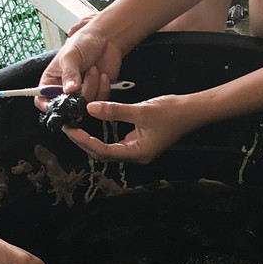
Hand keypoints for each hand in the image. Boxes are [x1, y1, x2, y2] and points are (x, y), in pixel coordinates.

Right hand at [37, 15, 123, 108]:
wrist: (107, 39)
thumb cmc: (84, 42)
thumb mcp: (71, 55)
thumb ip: (69, 73)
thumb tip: (68, 89)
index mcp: (51, 79)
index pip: (42, 98)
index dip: (46, 105)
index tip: (56, 105)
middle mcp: (65, 89)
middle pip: (66, 106)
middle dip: (77, 95)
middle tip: (82, 80)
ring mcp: (81, 93)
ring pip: (84, 104)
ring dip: (92, 87)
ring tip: (93, 70)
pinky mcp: (97, 94)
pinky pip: (99, 101)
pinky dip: (102, 89)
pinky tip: (102, 75)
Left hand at [63, 95, 202, 163]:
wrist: (194, 110)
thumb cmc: (173, 113)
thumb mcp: (141, 110)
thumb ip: (115, 110)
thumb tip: (90, 108)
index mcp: (137, 153)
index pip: (103, 151)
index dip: (84, 140)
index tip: (70, 129)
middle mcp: (136, 155)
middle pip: (103, 153)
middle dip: (84, 141)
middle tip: (68, 127)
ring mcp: (139, 148)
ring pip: (109, 148)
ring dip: (92, 139)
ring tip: (76, 126)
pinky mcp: (141, 141)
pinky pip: (117, 140)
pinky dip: (103, 133)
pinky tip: (95, 124)